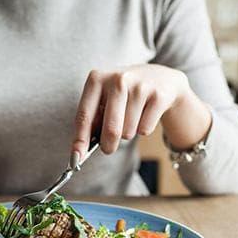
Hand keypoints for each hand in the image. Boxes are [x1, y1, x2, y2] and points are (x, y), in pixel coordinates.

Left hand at [72, 64, 202, 156]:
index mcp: (97, 78)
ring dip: (128, 133)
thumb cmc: (124, 95)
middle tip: (108, 149)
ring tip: (131, 118)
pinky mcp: (158, 96)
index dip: (80, 140)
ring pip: (128, 132)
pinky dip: (143, 129)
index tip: (76, 159)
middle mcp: (118, 79)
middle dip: (108, 145)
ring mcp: (140, 86)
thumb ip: (92, 121)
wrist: (161, 78)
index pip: (84, 116)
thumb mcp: (104, 99)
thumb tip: (79, 153)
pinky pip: (145, 130)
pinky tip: (145, 114)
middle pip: (110, 129)